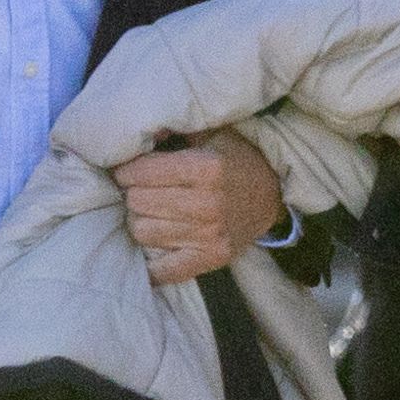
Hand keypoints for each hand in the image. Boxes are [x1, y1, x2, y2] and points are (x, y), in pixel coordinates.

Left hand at [118, 129, 284, 285]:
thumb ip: (173, 128)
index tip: (127, 171)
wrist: (273, 193)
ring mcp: (210, 234)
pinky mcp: (213, 257)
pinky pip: (165, 271)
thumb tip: (134, 130)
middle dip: (132, 194)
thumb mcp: (210, 132)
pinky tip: (151, 251)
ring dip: (141, 221)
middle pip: (137, 202)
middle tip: (139, 191)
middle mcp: (207, 203)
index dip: (126, 171)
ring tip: (150, 213)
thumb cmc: (235, 158)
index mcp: (205, 168)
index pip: (140, 173)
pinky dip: (151, 265)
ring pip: (143, 232)